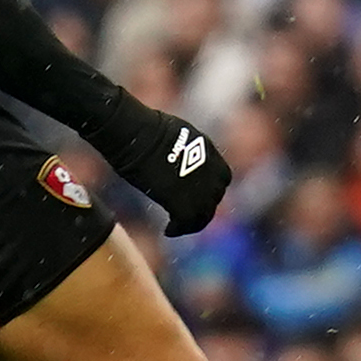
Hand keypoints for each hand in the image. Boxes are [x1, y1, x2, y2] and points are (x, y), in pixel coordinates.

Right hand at [95, 98, 233, 236]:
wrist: (137, 134)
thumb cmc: (145, 129)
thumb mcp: (175, 136)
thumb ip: (183, 150)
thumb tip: (171, 157)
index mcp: (209, 152)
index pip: (223, 178)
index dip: (212, 190)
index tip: (199, 197)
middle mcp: (210, 171)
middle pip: (215, 198)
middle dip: (203, 209)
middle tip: (186, 217)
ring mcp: (199, 187)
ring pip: (204, 214)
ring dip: (192, 223)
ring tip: (177, 227)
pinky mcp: (183, 200)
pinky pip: (188, 222)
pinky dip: (179, 229)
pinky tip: (168, 231)